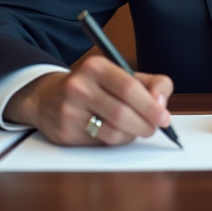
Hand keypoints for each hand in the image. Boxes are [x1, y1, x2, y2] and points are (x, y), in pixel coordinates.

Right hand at [4, 55, 173, 145]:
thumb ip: (151, 84)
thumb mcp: (121, 75)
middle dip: (145, 124)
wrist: (47, 98)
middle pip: (122, 113)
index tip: (164, 117)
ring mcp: (69, 110)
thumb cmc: (94, 87)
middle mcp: (79, 86)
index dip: (150, 105)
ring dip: (132, 135)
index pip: (129, 87)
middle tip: (154, 128)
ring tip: (134, 129)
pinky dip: (115, 141)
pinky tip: (113, 131)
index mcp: (96, 66)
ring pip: (113, 132)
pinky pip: (101, 143)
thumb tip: (162, 104)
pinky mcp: (65, 132)